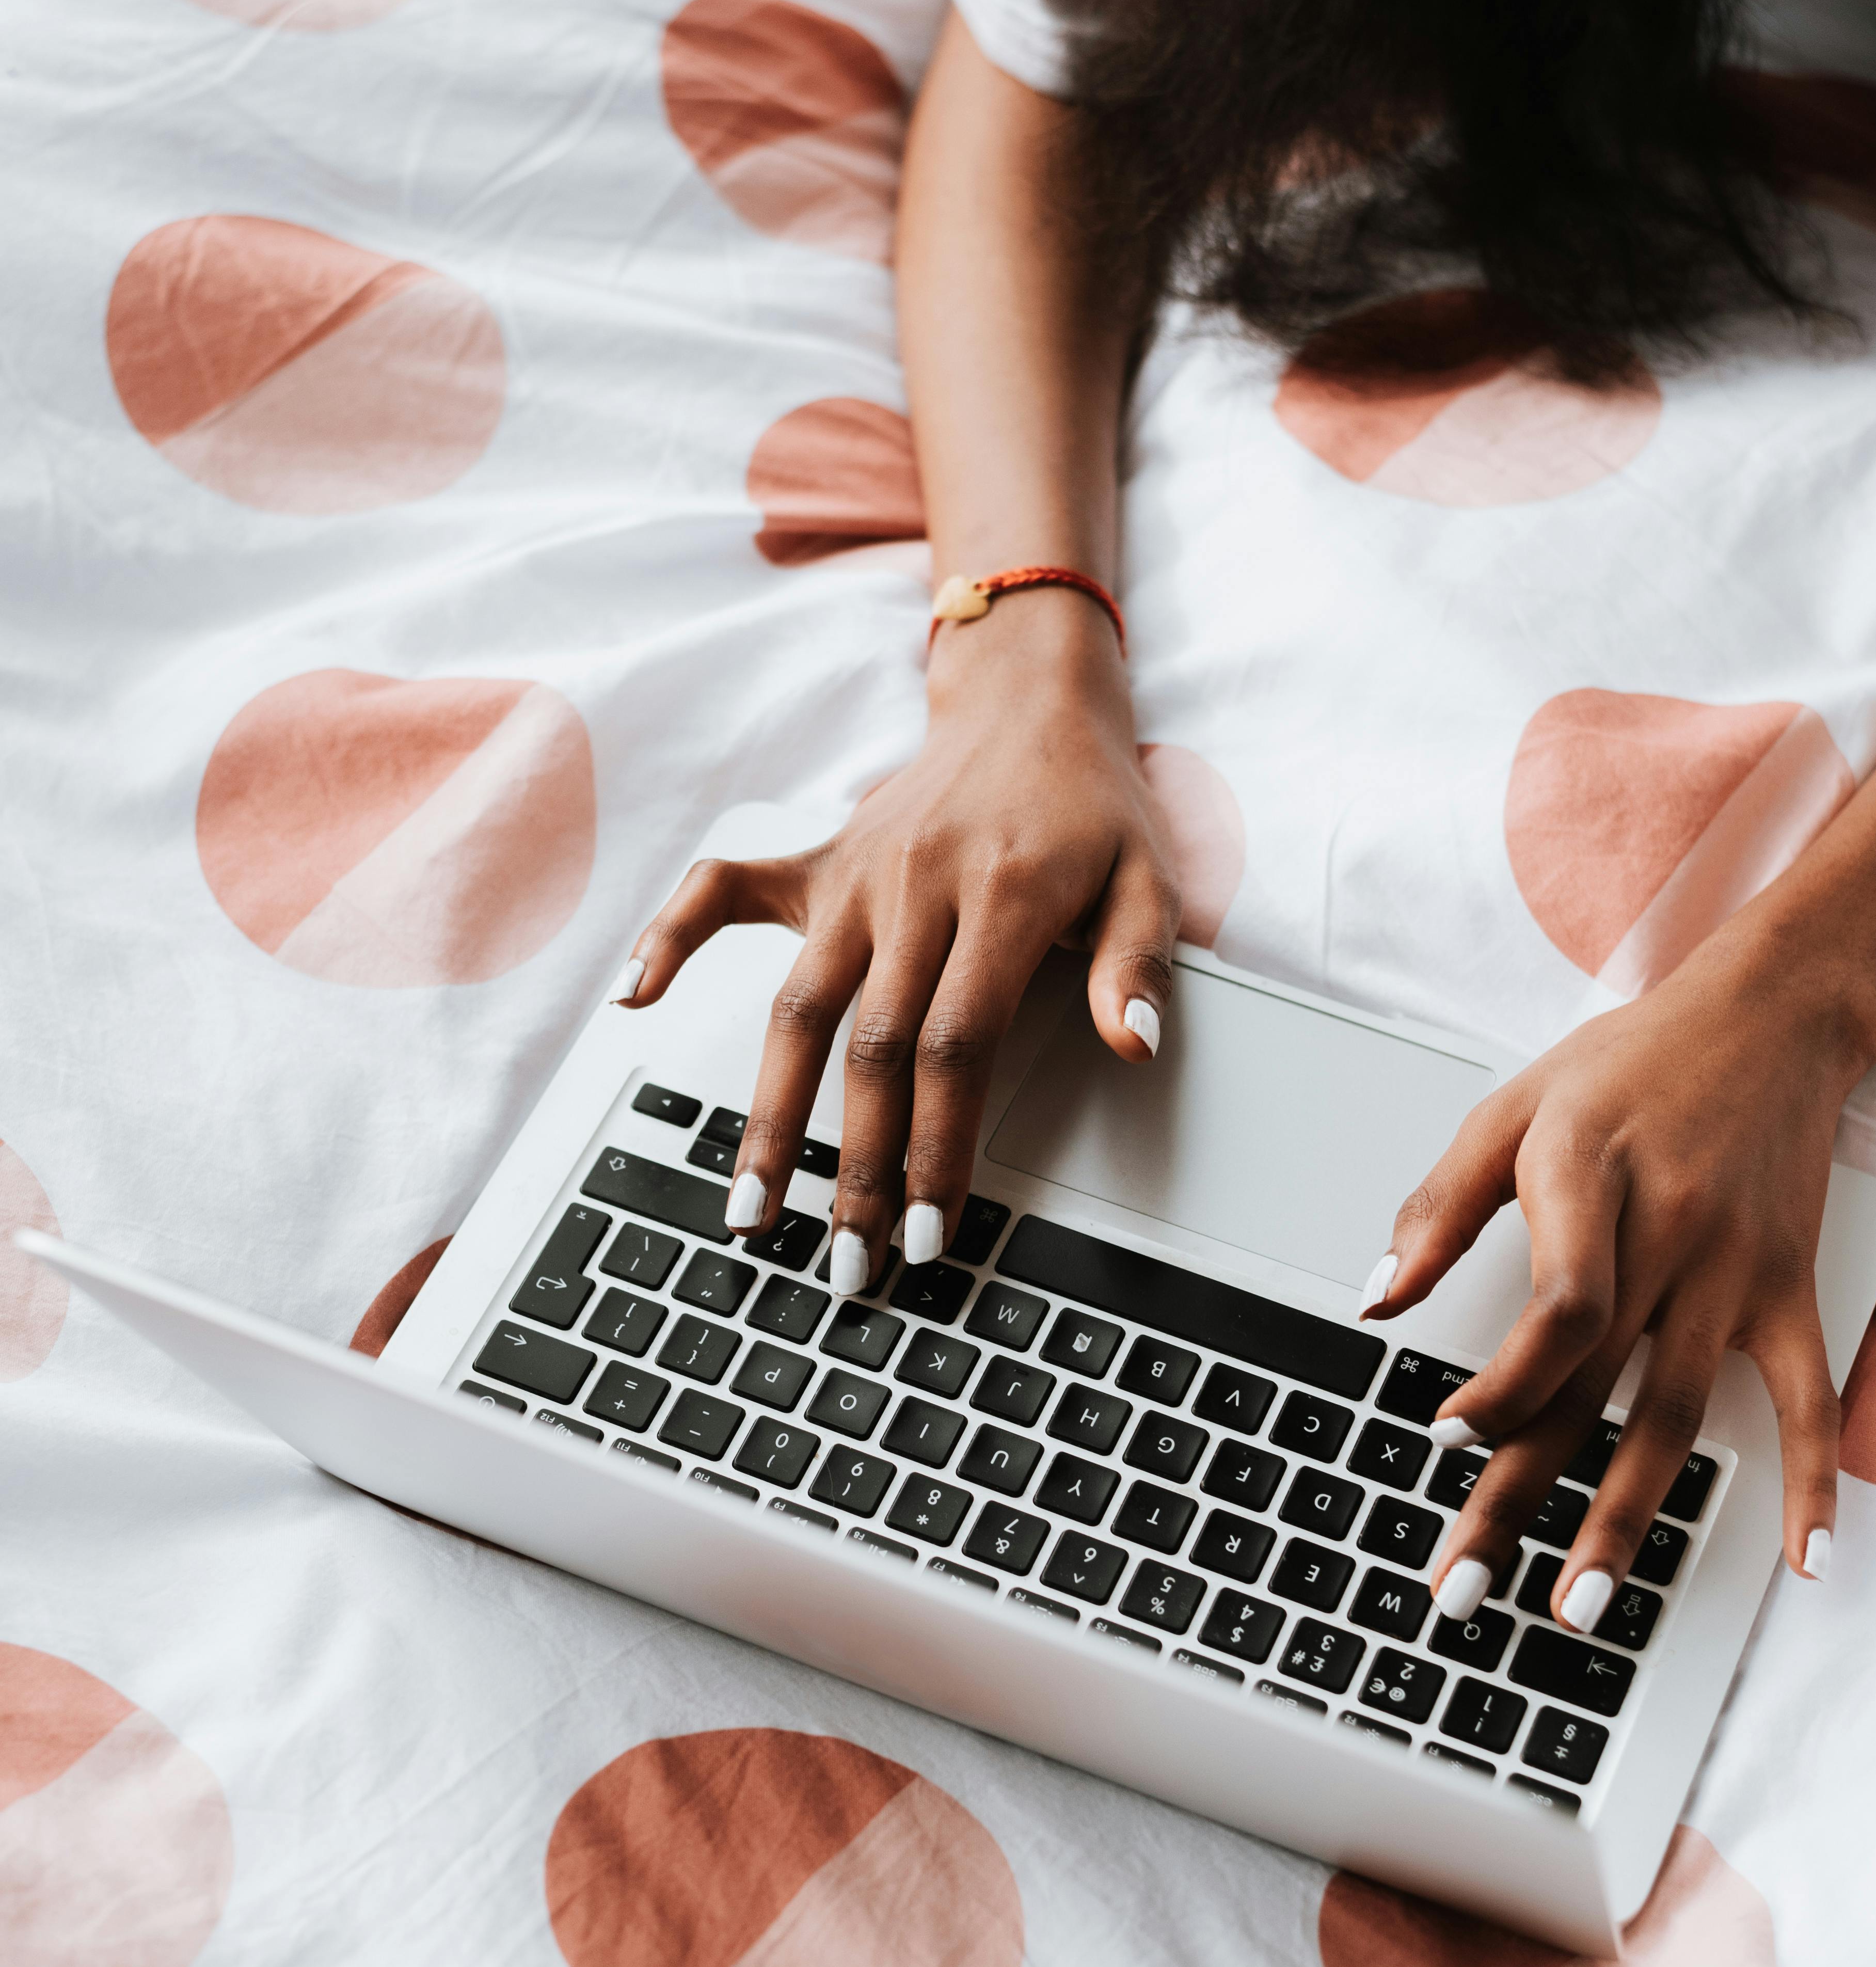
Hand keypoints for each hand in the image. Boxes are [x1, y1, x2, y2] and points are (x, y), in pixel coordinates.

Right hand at [619, 587, 1180, 1288]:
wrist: (1032, 702)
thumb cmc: (1092, 804)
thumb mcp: (1151, 875)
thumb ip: (1137, 964)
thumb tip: (1137, 1045)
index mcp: (1002, 897)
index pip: (957, 1046)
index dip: (935, 1145)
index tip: (927, 1230)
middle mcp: (915, 888)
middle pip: (871, 1047)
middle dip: (855, 1166)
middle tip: (849, 1264)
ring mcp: (854, 874)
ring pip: (796, 1005)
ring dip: (767, 1115)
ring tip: (749, 1209)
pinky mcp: (815, 860)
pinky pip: (723, 889)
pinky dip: (671, 935)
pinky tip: (633, 997)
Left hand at [1371, 937, 1867, 1632]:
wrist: (1768, 1016)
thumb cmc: (1625, 1063)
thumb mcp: (1509, 1108)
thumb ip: (1437, 1207)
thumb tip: (1374, 1302)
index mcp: (1587, 1180)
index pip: (1559, 1310)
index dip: (1503, 1385)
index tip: (1448, 1441)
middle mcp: (1668, 1234)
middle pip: (1591, 1389)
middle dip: (1522, 1496)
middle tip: (1466, 1590)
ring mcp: (1736, 1270)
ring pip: (1678, 1417)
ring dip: (1627, 1519)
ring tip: (1580, 1604)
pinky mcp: (1789, 1288)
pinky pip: (1809, 1398)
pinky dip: (1815, 1482)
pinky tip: (1811, 1561)